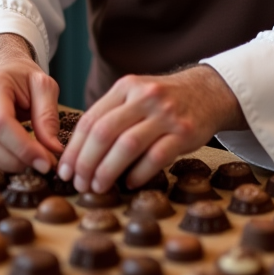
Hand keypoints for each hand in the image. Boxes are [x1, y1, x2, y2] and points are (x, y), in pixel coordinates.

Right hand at [0, 33, 62, 173]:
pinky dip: (0, 162)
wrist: (3, 66)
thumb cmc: (24, 76)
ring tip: (33, 164)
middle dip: (15, 160)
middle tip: (42, 166)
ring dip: (8, 164)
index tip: (46, 162)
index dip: (23, 147)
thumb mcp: (44, 86)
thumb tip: (52, 150)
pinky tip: (19, 161)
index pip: (1, 123)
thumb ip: (48, 116)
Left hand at [57, 65, 245, 192]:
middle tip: (79, 184)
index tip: (65, 170)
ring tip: (98, 187)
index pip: (90, 119)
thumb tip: (78, 152)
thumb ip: (111, 115)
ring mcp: (166, 114)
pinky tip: (129, 183)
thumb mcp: (136, 95)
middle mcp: (144, 97)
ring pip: (127, 145)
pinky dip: (139, 173)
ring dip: (108, 170)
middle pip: (104, 132)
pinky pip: (156, 157)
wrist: (208, 91)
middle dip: (86, 162)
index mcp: (126, 87)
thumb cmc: (164, 101)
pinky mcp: (184, 132)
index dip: (74, 148)